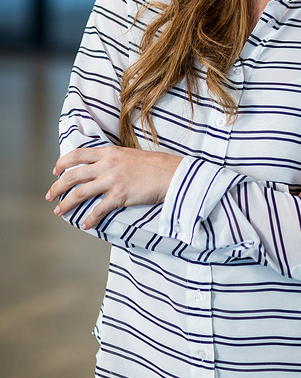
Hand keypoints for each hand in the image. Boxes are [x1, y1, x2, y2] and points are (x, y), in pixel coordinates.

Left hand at [46, 146, 182, 229]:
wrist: (173, 174)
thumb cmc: (155, 165)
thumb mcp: (130, 155)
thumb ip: (114, 159)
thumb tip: (101, 167)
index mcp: (109, 152)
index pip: (77, 154)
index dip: (62, 163)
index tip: (55, 171)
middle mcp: (108, 164)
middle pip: (73, 175)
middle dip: (57, 186)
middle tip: (50, 195)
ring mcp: (113, 180)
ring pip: (80, 192)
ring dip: (66, 203)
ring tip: (59, 211)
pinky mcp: (120, 195)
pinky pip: (98, 209)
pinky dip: (89, 219)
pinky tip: (85, 225)